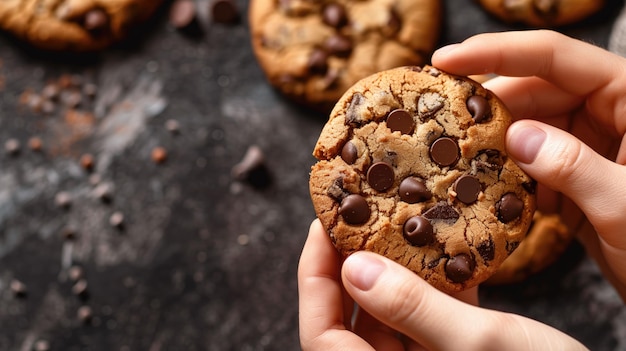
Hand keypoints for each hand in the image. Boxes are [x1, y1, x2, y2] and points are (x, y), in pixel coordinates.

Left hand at [298, 219, 586, 349]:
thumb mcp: (480, 346)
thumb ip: (413, 310)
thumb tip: (354, 268)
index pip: (322, 336)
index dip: (313, 279)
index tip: (322, 227)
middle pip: (351, 320)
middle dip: (352, 265)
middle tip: (359, 215)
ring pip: (390, 316)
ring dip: (394, 271)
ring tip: (396, 223)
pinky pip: (428, 319)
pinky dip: (431, 286)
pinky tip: (443, 253)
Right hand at [432, 30, 625, 298]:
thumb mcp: (625, 207)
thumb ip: (573, 167)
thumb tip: (516, 137)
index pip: (556, 58)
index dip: (497, 53)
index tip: (447, 60)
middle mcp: (610, 111)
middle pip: (536, 91)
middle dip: (490, 108)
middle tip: (445, 126)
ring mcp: (593, 141)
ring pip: (529, 126)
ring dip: (497, 146)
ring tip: (463, 161)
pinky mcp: (578, 171)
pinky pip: (534, 159)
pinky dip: (511, 172)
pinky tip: (496, 190)